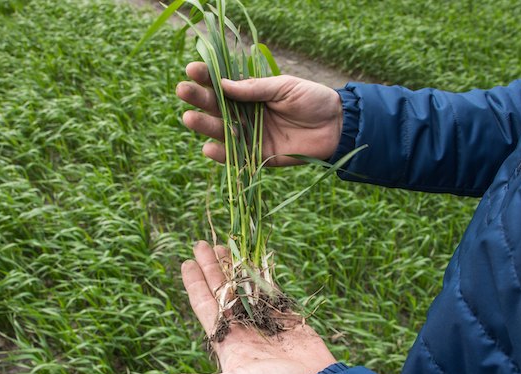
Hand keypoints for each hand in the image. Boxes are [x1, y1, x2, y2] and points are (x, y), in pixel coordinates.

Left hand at [151, 241, 336, 373]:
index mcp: (227, 342)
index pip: (205, 306)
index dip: (195, 284)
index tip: (186, 262)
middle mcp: (243, 328)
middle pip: (222, 290)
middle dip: (211, 267)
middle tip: (201, 244)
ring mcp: (265, 320)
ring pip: (245, 286)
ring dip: (234, 266)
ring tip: (225, 244)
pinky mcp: (286, 315)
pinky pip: (270, 288)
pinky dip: (262, 272)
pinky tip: (254, 257)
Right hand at [177, 62, 342, 165]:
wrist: (337, 125)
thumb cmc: (312, 99)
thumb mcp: (283, 86)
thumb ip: (255, 88)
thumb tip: (223, 85)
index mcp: (252, 93)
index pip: (223, 85)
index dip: (206, 77)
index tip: (191, 69)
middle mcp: (247, 114)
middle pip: (217, 108)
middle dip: (199, 99)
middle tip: (182, 91)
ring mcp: (252, 135)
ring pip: (223, 131)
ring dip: (205, 126)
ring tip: (189, 118)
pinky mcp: (260, 156)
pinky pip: (238, 157)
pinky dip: (223, 155)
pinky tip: (208, 148)